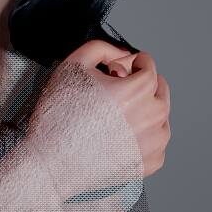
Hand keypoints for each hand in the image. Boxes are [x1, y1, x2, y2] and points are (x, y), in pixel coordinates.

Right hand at [60, 40, 170, 175]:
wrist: (50, 163)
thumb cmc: (58, 120)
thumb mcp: (72, 66)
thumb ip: (101, 48)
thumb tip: (122, 54)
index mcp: (135, 92)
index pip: (149, 66)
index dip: (131, 63)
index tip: (119, 71)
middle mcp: (150, 118)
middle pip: (159, 89)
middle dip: (141, 85)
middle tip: (113, 94)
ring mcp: (153, 143)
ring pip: (161, 115)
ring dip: (144, 110)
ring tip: (114, 117)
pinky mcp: (150, 162)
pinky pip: (157, 141)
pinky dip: (144, 136)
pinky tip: (120, 135)